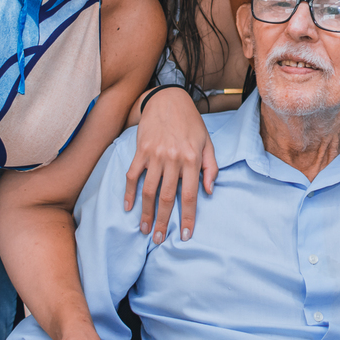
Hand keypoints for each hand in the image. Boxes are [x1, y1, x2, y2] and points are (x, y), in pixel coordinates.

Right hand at [127, 87, 217, 244]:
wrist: (168, 99)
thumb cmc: (191, 123)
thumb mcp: (207, 142)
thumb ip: (211, 167)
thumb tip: (210, 192)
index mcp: (192, 159)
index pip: (191, 195)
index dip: (188, 217)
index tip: (186, 235)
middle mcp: (173, 159)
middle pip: (167, 197)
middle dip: (164, 221)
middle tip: (160, 240)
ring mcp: (155, 155)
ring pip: (149, 190)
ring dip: (146, 213)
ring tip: (145, 230)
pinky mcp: (140, 150)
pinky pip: (132, 175)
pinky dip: (129, 193)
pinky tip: (128, 207)